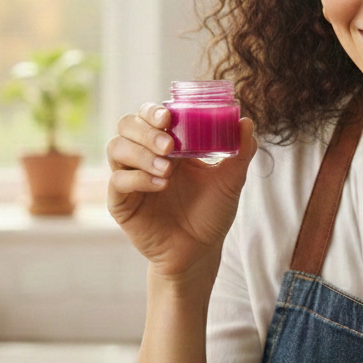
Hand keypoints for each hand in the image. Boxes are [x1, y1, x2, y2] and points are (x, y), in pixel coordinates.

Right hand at [106, 102, 256, 279]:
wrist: (200, 251)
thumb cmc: (212, 213)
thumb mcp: (230, 181)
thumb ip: (240, 151)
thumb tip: (246, 122)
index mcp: (168, 145)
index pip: (150, 115)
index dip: (154, 111)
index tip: (170, 116)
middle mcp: (145, 156)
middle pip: (127, 125)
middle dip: (146, 130)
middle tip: (169, 145)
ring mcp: (130, 178)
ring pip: (116, 148)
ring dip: (141, 153)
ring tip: (168, 169)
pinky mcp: (121, 202)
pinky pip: (118, 182)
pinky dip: (137, 178)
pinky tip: (160, 184)